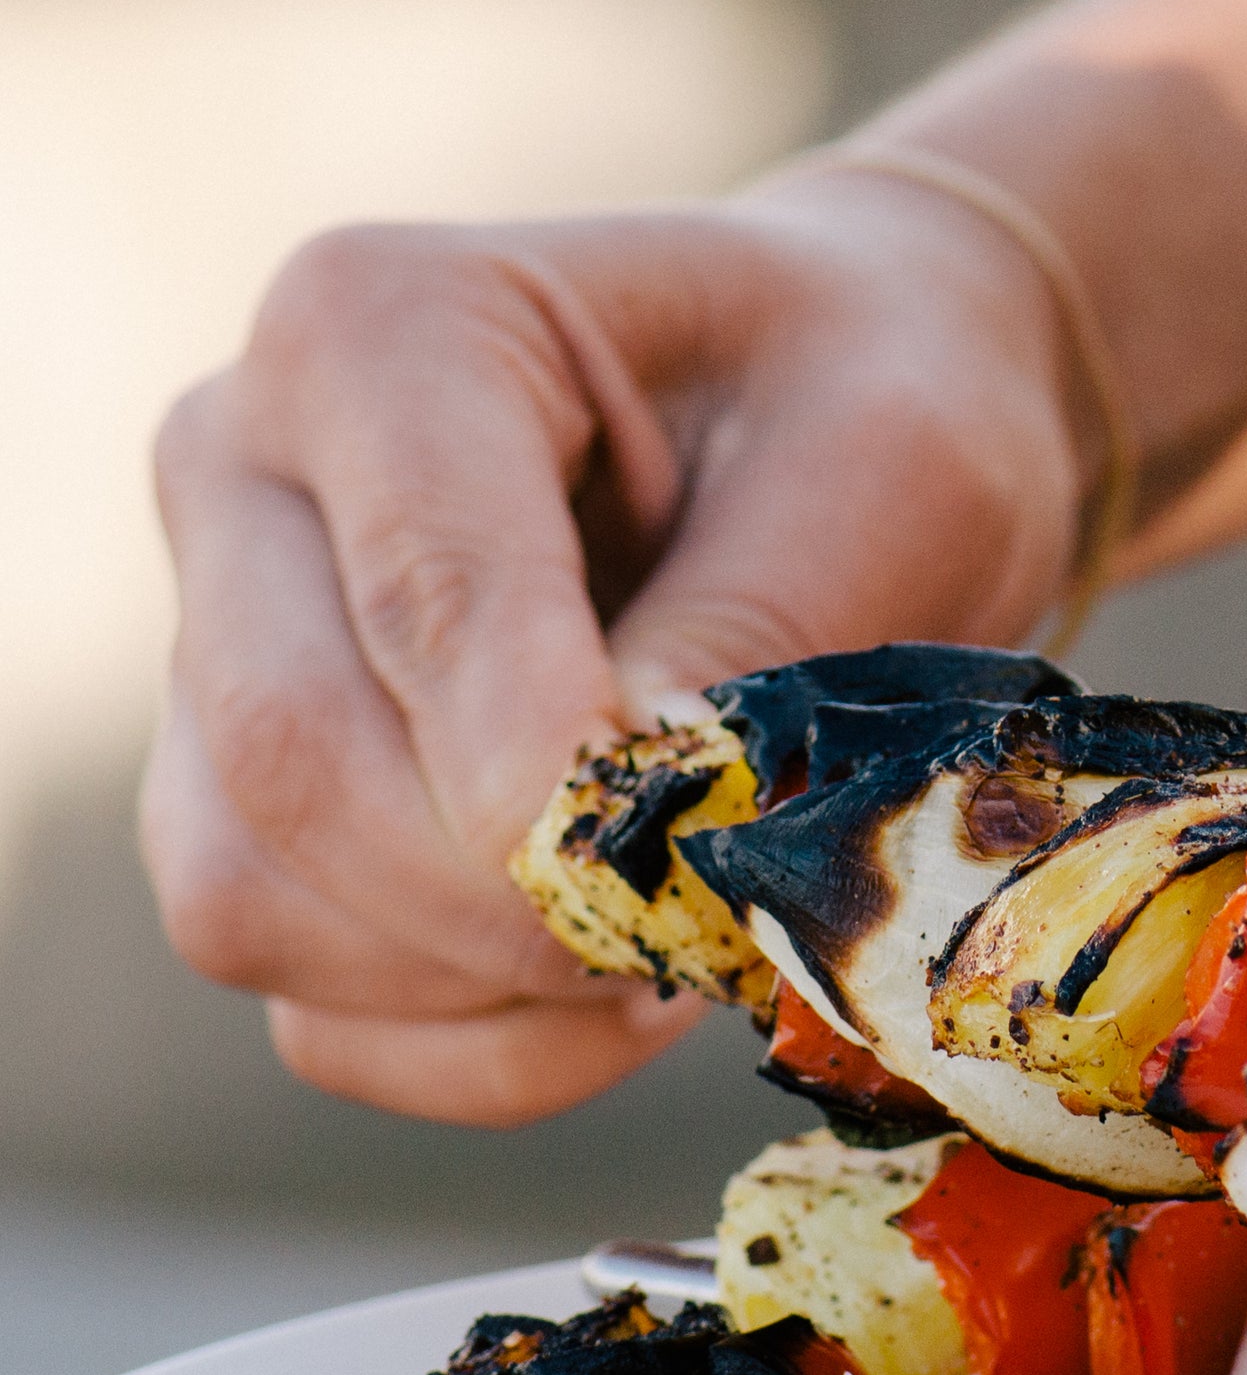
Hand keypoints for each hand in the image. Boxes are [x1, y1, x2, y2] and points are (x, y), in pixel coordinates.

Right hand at [143, 179, 1082, 1124]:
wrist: (836, 417)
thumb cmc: (868, 403)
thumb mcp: (889, 468)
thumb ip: (753, 630)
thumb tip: (629, 841)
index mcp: (382, 326)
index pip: (418, 592)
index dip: (544, 766)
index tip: (688, 863)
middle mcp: (250, 474)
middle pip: (288, 765)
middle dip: (512, 903)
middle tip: (705, 928)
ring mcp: (229, 648)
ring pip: (253, 904)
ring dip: (487, 987)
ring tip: (680, 939)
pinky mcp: (263, 804)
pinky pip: (311, 1005)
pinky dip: (475, 1048)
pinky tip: (623, 992)